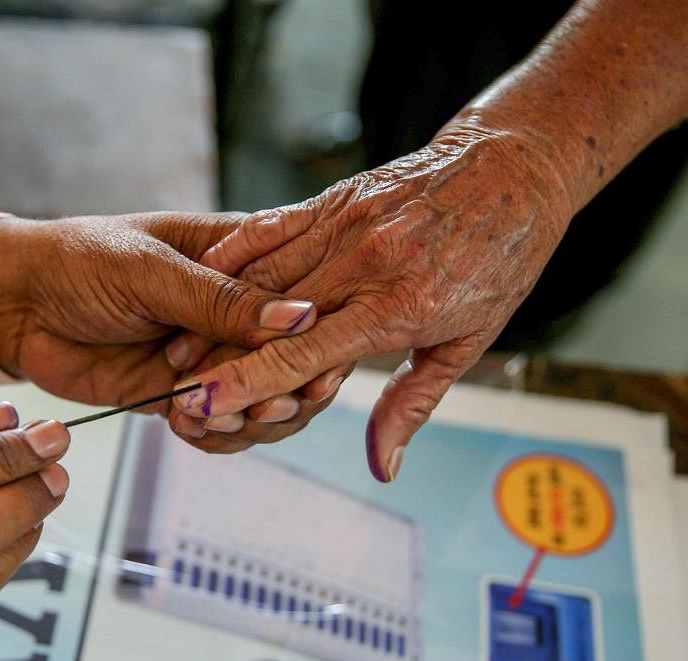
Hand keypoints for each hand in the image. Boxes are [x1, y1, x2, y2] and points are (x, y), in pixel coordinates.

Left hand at [0, 212, 316, 411]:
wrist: (14, 304)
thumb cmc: (79, 259)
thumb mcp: (150, 270)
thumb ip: (221, 300)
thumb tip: (300, 317)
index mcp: (244, 257)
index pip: (307, 297)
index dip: (319, 338)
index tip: (316, 369)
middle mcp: (238, 309)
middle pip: (297, 360)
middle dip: (287, 388)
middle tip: (268, 405)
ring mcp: (214, 355)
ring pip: (266, 399)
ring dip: (252, 418)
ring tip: (220, 418)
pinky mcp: (185, 393)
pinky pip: (223, 425)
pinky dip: (215, 436)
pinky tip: (190, 427)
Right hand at [166, 124, 572, 476]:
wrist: (514, 168)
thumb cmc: (498, 261)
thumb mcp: (468, 342)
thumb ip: (412, 404)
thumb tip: (381, 466)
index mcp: (397, 307)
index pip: (303, 356)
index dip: (246, 384)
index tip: (201, 408)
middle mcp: (363, 264)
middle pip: (267, 320)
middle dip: (215, 359)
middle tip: (173, 391)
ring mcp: (345, 225)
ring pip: (260, 274)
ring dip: (213, 314)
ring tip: (177, 348)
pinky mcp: (335, 197)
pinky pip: (271, 228)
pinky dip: (233, 255)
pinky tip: (202, 278)